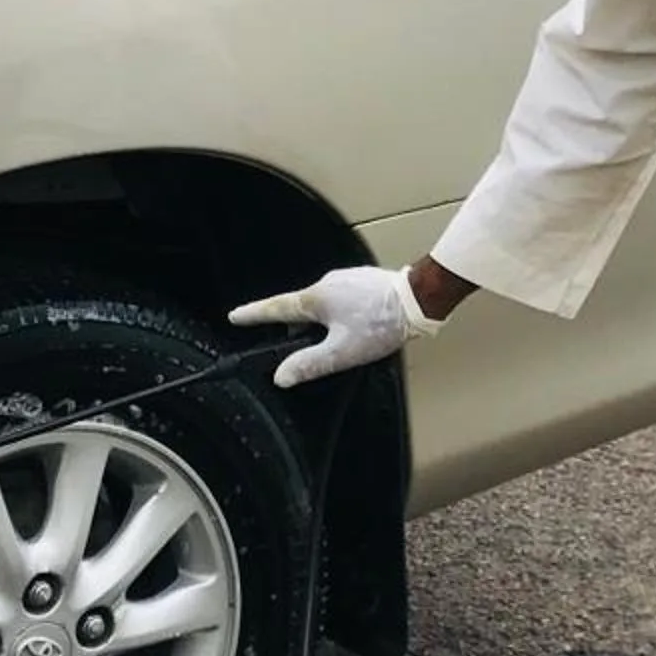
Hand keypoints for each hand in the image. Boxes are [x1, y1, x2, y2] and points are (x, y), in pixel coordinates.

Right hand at [229, 266, 438, 389]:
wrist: (420, 297)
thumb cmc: (381, 324)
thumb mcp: (342, 352)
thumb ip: (310, 364)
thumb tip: (281, 376)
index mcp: (316, 299)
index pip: (276, 308)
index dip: (254, 314)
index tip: (235, 316)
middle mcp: (327, 283)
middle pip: (301, 308)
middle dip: (296, 326)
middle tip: (300, 346)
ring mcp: (347, 278)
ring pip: (324, 303)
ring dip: (323, 320)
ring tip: (340, 341)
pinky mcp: (364, 280)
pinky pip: (342, 298)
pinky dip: (341, 312)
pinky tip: (357, 326)